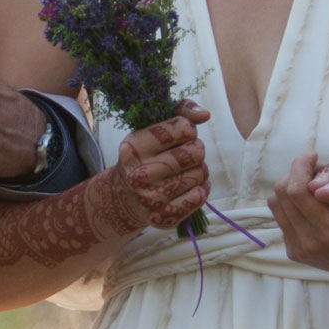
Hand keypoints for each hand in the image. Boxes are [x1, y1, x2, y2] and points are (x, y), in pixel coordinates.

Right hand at [102, 108, 210, 235]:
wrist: (124, 198)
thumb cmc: (146, 156)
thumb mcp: (153, 128)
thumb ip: (180, 111)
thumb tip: (204, 115)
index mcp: (134, 146)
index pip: (182, 128)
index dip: (188, 129)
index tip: (180, 135)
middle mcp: (139, 173)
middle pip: (195, 152)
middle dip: (196, 150)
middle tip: (186, 154)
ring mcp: (150, 198)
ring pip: (200, 174)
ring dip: (199, 170)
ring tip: (185, 171)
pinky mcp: (162, 217)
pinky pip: (199, 197)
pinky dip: (201, 189)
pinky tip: (190, 187)